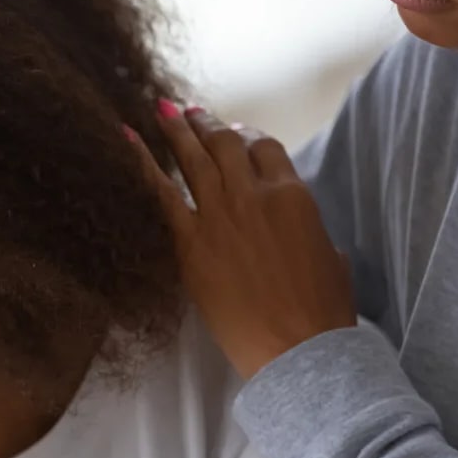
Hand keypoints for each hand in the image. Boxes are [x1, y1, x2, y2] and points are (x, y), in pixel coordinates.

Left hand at [133, 102, 355, 378]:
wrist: (297, 348)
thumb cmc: (323, 312)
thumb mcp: (331, 257)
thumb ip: (310, 231)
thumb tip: (302, 231)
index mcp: (293, 196)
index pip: (264, 148)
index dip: (247, 136)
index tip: (235, 132)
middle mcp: (253, 196)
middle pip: (225, 145)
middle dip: (207, 125)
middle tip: (190, 112)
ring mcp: (219, 216)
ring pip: (194, 159)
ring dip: (178, 130)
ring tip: (163, 110)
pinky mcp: (190, 243)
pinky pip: (160, 192)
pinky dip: (141, 161)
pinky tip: (126, 136)